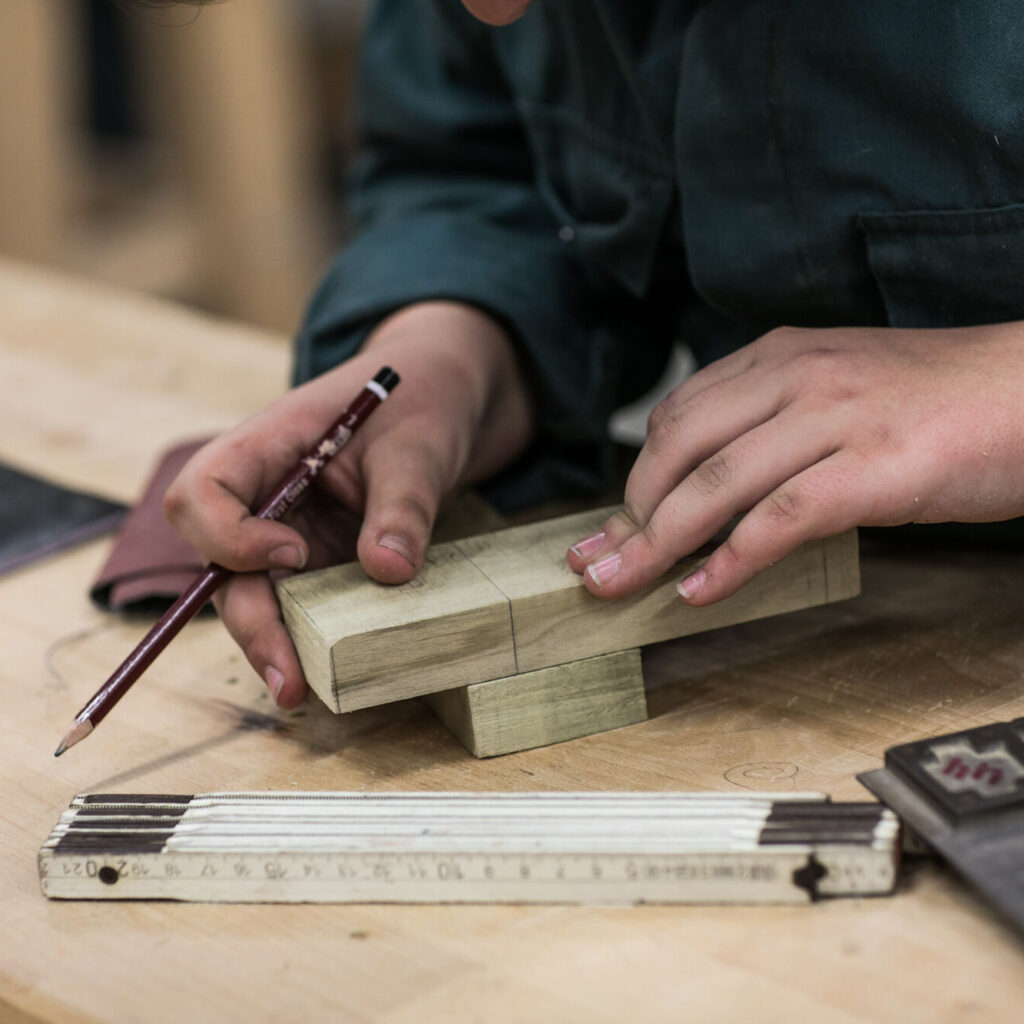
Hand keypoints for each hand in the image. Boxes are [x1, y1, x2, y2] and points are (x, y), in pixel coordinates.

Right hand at [164, 301, 533, 706]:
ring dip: (273, 641)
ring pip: (255, 592)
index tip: (294, 553)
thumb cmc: (421, 402)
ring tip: (300, 692)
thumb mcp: (421, 446)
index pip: (203, 492)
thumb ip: (403, 504)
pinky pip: (298, 600)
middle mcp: (264, 493)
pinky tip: (328, 672)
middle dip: (250, 621)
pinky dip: (307, 635)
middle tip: (288, 677)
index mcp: (267, 444)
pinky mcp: (317, 557)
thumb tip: (387, 571)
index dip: (230, 535)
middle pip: (221, 561)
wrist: (441, 401)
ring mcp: (287, 528)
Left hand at [567, 322, 1023, 603]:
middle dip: (628, 515)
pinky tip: (699, 592)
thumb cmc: (940, 403)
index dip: (635, 476)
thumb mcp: (841, 392)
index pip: (679, 416)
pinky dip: (730, 561)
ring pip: (715, 484)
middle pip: (679, 449)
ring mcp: (834, 419)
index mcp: (782, 357)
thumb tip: (714, 490)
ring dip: (656, 544)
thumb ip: (775, 426)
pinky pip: (778, 519)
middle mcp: (797, 377)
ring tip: (619, 587)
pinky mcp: (873, 468)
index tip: (606, 526)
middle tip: (594, 565)